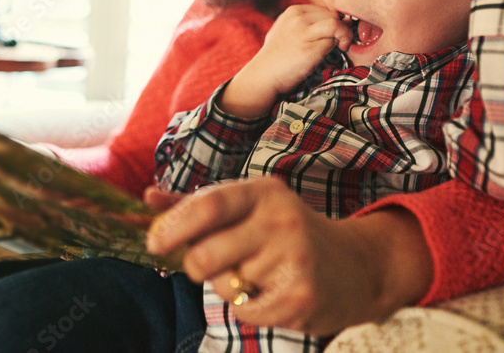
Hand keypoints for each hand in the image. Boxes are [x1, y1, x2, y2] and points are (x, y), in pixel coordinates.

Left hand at [145, 178, 432, 335]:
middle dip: (196, 267)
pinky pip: (244, 312)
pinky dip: (248, 309)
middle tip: (211, 265)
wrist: (356, 266)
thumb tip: (147, 198)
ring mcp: (295, 259)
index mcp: (263, 192)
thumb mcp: (249, 207)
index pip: (209, 204)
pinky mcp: (301, 297)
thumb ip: (196, 203)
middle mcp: (281, 219)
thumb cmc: (286, 233)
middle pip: (206, 254)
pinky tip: (272, 293)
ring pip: (224, 285)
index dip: (173, 225)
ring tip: (258, 275)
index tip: (153, 243)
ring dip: (229, 287)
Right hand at [220, 5, 349, 117]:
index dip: (334, 21)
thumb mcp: (287, 30)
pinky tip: (334, 52)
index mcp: (293, 11)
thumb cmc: (278, 56)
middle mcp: (298, 18)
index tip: (333, 35)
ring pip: (336, 24)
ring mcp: (303, 32)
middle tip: (339, 42)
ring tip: (341, 45)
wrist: (264, 74)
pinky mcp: (310, 48)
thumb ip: (308, 23)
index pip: (324, 9)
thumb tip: (342, 20)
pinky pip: (334, 41)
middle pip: (333, 15)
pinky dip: (339, 45)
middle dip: (340, 28)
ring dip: (344, 35)